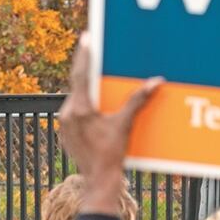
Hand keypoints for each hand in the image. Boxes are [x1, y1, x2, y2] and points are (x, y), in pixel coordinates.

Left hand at [58, 33, 161, 212]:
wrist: (99, 181)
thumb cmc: (112, 155)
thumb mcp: (125, 125)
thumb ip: (138, 101)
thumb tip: (155, 82)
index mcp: (80, 109)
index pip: (80, 74)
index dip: (84, 54)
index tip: (86, 37)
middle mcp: (67, 114)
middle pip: (77, 84)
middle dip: (87, 69)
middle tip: (93, 51)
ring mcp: (64, 124)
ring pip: (75, 98)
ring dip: (86, 88)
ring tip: (98, 77)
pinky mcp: (65, 132)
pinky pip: (74, 111)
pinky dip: (85, 104)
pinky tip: (96, 103)